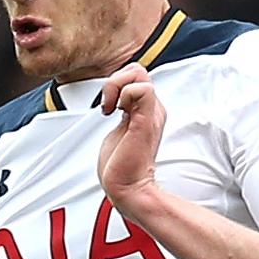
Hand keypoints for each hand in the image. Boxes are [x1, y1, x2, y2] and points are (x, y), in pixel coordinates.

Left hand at [96, 63, 164, 218]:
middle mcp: (152, 108)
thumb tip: (113, 101)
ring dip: (116, 85)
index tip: (107, 106)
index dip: (117, 82)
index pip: (136, 76)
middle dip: (115, 80)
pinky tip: (115, 113)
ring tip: (112, 108)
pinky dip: (123, 94)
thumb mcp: (118, 130)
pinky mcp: (147, 120)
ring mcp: (151, 113)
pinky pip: (142, 89)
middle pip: (138, 69)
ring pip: (139, 73)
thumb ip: (121, 112)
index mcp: (146, 110)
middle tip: (108, 105)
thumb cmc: (120, 168)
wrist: (127, 189)